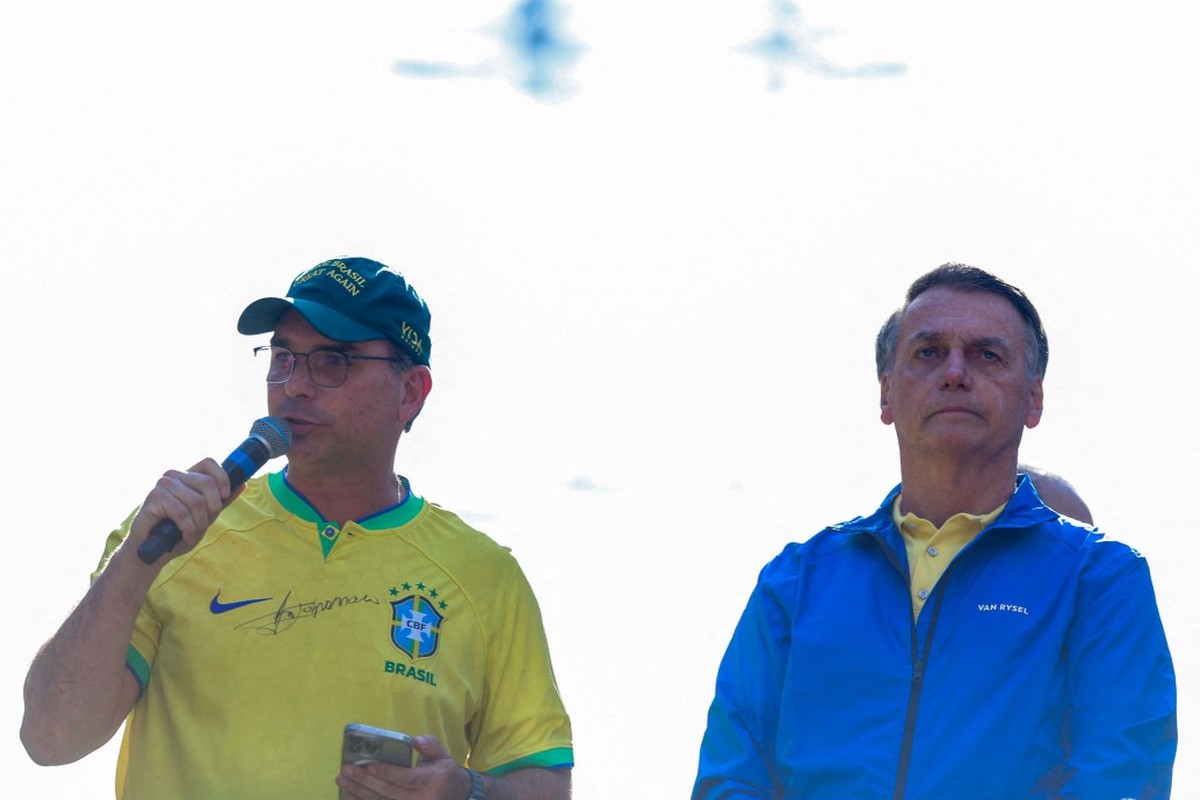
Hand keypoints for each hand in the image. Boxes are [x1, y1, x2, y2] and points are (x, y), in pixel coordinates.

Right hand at [129, 459, 233, 560]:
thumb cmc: (178, 532)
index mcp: (187, 476)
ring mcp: (163, 485)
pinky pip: (182, 513)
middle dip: (212, 508)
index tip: (225, 496)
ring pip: (196, 501)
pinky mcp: (154, 498)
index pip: (209, 463)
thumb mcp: (205, 516)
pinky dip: (188, 529)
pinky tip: (185, 537)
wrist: (153, 551)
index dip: (222, 477)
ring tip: (193, 533)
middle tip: (205, 524)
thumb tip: (242, 483)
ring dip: (199, 523)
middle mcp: (174, 476)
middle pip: (207, 482)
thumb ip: (222, 500)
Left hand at [336, 736, 470, 799]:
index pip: (407, 778)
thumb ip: (430, 745)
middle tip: (347, 770)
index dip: (388, 772)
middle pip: (389, 792)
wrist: (454, 795)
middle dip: (365, 781)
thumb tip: (414, 740)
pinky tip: (349, 794)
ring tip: (342, 780)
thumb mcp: (443, 755)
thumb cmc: (444, 772)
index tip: (370, 765)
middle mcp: (422, 799)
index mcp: (433, 781)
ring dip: (359, 792)